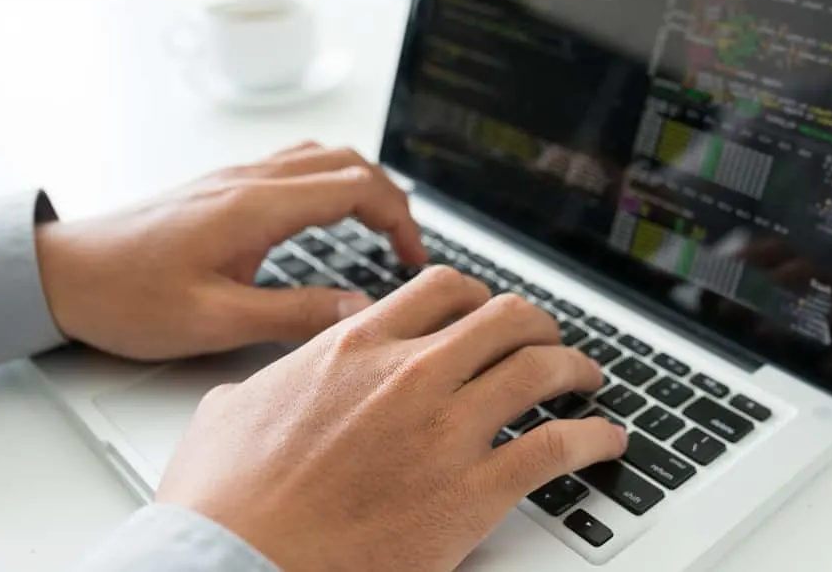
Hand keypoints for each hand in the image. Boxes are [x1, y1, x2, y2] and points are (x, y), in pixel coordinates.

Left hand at [36, 142, 426, 360]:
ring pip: (324, 156)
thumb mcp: (215, 321)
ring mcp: (236, 177)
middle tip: (407, 247)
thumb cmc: (127, 296)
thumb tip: (361, 311)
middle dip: (392, 200)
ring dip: (364, 184)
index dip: (400, 220)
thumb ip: (294, 315)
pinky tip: (330, 213)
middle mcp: (251, 180)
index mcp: (255, 207)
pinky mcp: (225, 186)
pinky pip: (296, 164)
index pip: (356, 189)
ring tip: (381, 228)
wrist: (64, 273)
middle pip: (349, 163)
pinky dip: (332, 180)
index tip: (414, 259)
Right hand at [156, 267, 627, 571]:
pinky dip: (593, 438)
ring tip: (588, 379)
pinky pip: (556, 449)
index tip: (488, 311)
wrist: (232, 568)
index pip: (443, 288)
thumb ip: (275, 377)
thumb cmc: (225, 501)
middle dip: (536, 325)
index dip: (478, 295)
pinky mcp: (471, 493)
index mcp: (356, 347)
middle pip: (504, 318)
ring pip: (539, 370)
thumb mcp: (233, 410)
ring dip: (575, 369)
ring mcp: (445, 430)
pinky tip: (606, 440)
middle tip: (547, 341)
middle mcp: (410, 374)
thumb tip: (276, 376)